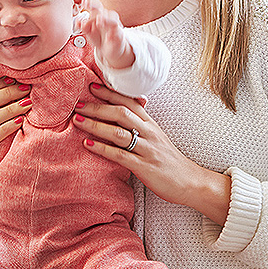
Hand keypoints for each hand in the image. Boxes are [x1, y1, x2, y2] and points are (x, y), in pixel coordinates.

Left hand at [72, 84, 231, 224]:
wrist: (190, 182)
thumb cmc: (170, 161)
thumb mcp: (157, 138)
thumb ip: (141, 126)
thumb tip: (123, 114)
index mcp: (151, 125)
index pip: (129, 102)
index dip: (110, 94)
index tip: (92, 86)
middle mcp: (149, 133)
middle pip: (121, 113)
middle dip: (97, 107)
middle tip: (77, 104)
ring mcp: (147, 150)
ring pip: (119, 132)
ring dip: (95, 125)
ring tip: (77, 121)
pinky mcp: (145, 167)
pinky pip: (120, 155)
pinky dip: (102, 148)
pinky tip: (87, 144)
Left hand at [81, 0, 133, 69]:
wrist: (109, 50)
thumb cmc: (99, 38)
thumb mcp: (88, 32)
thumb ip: (83, 26)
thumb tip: (79, 21)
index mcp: (99, 16)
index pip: (96, 6)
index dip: (91, 3)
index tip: (85, 3)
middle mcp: (107, 19)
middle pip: (103, 12)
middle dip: (96, 15)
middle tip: (89, 19)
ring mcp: (114, 27)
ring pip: (113, 19)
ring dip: (105, 20)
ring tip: (98, 23)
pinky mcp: (119, 35)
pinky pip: (118, 33)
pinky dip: (112, 34)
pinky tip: (108, 37)